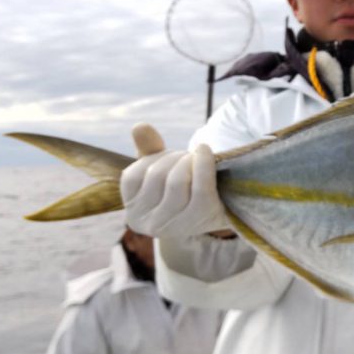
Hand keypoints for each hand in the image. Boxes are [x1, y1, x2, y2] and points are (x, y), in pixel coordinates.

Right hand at [120, 123, 230, 237]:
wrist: (221, 210)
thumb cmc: (186, 188)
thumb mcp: (163, 170)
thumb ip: (148, 150)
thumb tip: (140, 127)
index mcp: (134, 213)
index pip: (133, 177)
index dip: (152, 159)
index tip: (169, 158)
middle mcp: (150, 226)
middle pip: (156, 176)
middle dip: (173, 157)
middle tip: (187, 156)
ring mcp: (177, 226)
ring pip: (177, 181)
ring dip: (188, 160)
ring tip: (196, 158)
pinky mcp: (202, 219)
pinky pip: (201, 186)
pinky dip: (203, 163)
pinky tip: (205, 151)